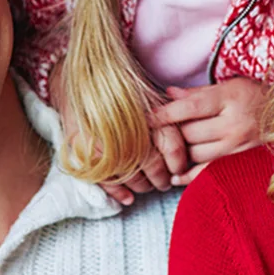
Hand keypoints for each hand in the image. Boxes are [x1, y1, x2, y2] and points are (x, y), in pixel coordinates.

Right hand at [49, 60, 188, 205]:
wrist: (83, 77)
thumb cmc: (121, 88)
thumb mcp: (150, 94)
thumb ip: (169, 115)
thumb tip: (190, 142)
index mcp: (149, 112)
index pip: (173, 147)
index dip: (178, 164)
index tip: (178, 170)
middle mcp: (130, 128)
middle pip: (154, 166)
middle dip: (161, 179)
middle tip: (163, 182)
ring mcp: (109, 142)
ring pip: (133, 177)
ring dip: (142, 186)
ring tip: (146, 185)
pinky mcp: (88, 152)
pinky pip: (107, 181)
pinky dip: (119, 192)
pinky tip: (128, 197)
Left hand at [150, 77, 267, 185]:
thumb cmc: (255, 96)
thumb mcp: (230, 85)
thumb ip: (198, 92)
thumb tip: (168, 93)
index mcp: (229, 99)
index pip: (190, 107)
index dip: (165, 113)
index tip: (146, 117)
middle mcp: (233, 124)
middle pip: (189, 133)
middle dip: (171, 132)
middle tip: (158, 131)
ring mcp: (237, 147)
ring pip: (194, 153)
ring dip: (178, 152)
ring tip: (167, 147)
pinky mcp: (239, 164)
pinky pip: (207, 173)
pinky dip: (188, 176)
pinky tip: (175, 176)